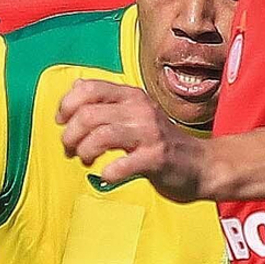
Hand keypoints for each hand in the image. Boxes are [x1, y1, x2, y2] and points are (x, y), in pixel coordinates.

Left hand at [57, 77, 211, 200]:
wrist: (201, 164)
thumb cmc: (162, 142)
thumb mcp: (136, 113)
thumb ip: (108, 102)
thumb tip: (75, 88)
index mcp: (131, 95)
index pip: (87, 88)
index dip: (66, 105)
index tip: (62, 122)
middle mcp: (140, 109)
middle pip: (88, 114)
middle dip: (70, 135)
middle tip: (70, 149)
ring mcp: (149, 133)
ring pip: (100, 136)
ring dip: (84, 152)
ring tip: (85, 160)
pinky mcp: (156, 158)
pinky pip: (121, 165)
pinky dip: (107, 173)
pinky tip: (107, 175)